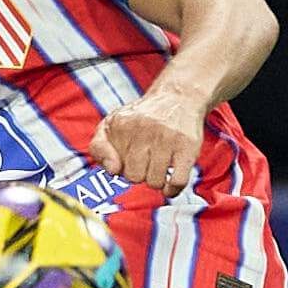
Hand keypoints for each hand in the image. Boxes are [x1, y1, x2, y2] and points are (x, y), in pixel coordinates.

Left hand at [90, 86, 206, 192]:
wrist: (178, 97)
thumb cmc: (141, 117)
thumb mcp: (111, 124)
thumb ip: (99, 148)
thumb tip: (112, 170)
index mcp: (121, 125)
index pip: (113, 167)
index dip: (120, 169)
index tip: (125, 162)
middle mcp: (144, 129)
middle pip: (134, 177)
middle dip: (138, 175)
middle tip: (145, 163)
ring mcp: (167, 138)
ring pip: (155, 182)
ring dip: (156, 181)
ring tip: (157, 167)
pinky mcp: (187, 147)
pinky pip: (177, 181)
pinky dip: (172, 189)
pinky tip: (169, 184)